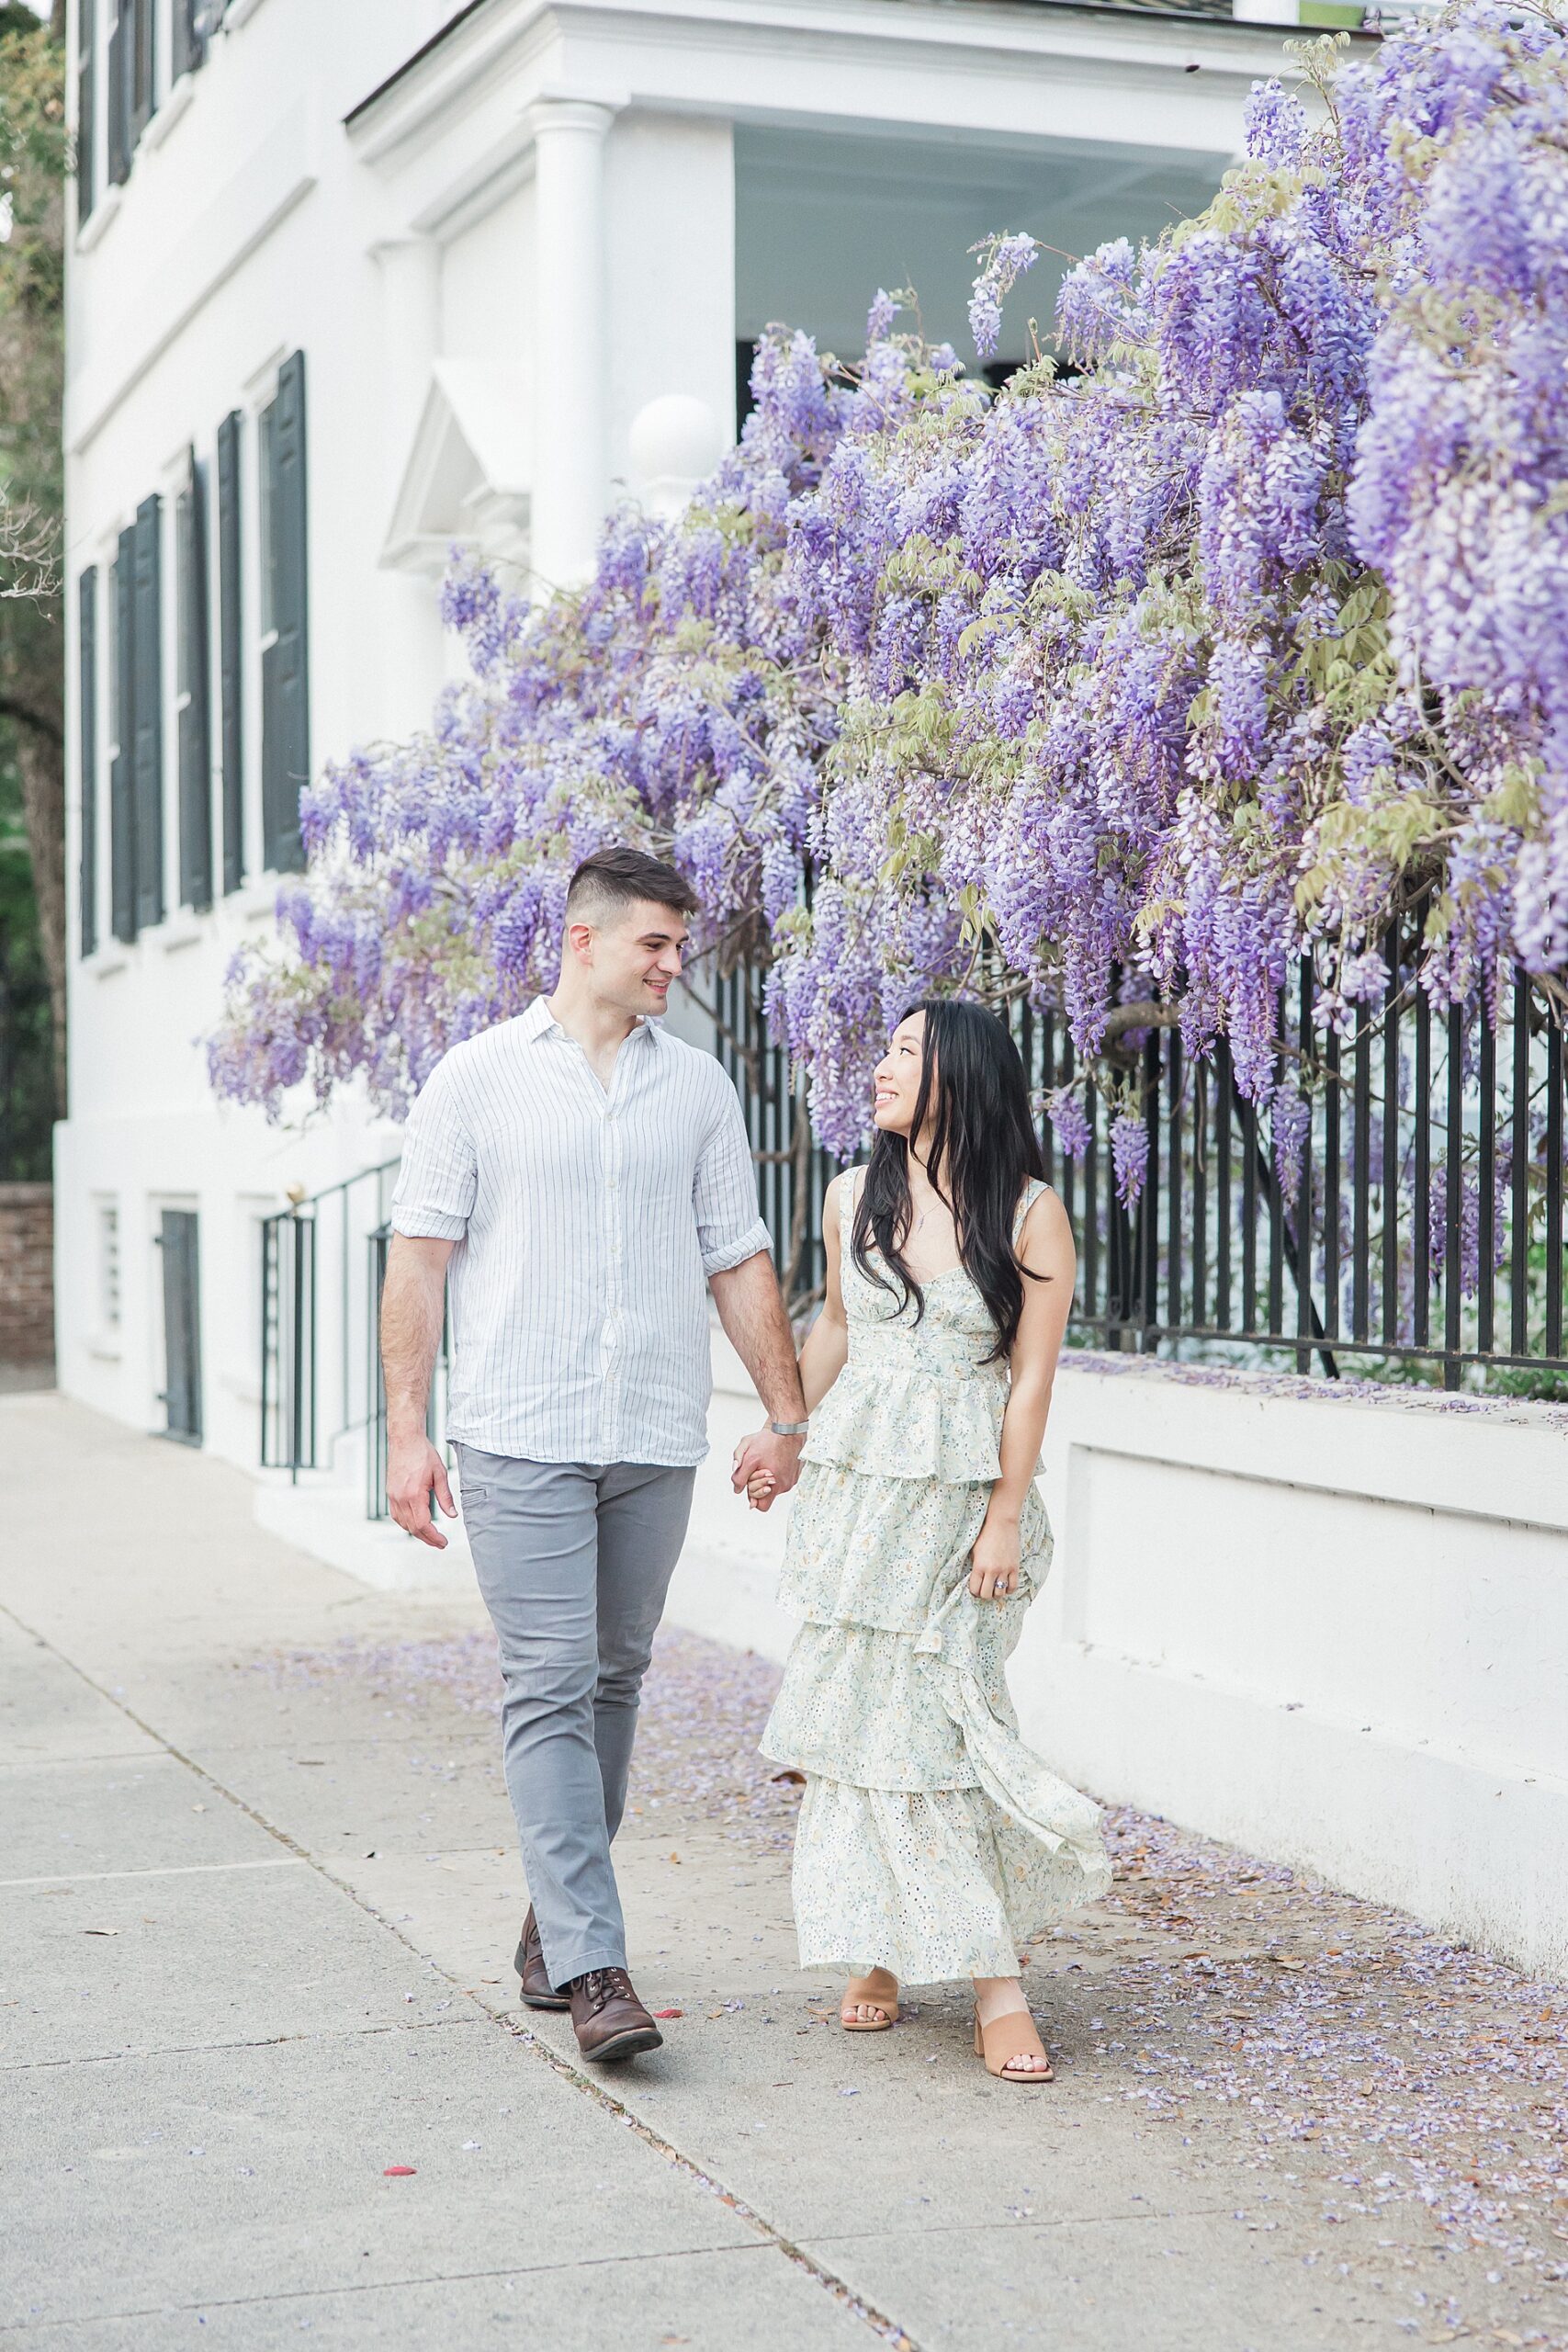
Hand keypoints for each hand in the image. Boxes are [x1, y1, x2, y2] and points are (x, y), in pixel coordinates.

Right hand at [386, 1433, 455, 1547]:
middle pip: (413, 1528)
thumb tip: (453, 1515)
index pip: (423, 1525)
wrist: (405, 1440)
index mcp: (414, 1494)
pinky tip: (416, 1524)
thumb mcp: (440, 1474)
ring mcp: (393, 1496)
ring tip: (431, 1536)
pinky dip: (407, 1524)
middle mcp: (400, 1498)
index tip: (443, 1542)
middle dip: (427, 1539)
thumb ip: (446, 1497)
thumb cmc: (423, 1454)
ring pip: (403, 1524)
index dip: (434, 1537)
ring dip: (417, 1533)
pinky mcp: (390, 1493)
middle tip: (440, 1544)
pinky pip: (397, 1515)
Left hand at [731, 1426, 803, 1511]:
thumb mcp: (747, 1456)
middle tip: (756, 1470)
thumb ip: (739, 1476)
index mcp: (775, 1485)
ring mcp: (792, 1478)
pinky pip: (783, 1478)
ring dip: (767, 1478)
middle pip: (767, 1496)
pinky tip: (774, 1459)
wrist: (787, 1427)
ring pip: (774, 1486)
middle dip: (758, 1485)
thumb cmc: (769, 1440)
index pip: (760, 1506)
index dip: (752, 1495)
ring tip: (765, 1462)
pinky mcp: (796, 1472)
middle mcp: (786, 1484)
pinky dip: (776, 1471)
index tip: (750, 1483)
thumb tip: (737, 1488)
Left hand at [968, 1510, 1020, 1600]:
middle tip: (985, 1590)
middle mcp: (991, 1570)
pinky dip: (1009, 1589)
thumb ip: (975, 1566)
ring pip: (1000, 1593)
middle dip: (984, 1595)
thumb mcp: (974, 1551)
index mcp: (979, 1566)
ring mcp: (1004, 1570)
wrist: (1001, 1524)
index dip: (974, 1592)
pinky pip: (1013, 1587)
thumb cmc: (986, 1535)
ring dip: (996, 1593)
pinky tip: (1005, 1585)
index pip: (975, 1589)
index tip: (975, 1589)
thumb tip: (975, 1580)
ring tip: (995, 1587)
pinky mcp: (1015, 1567)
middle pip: (987, 1595)